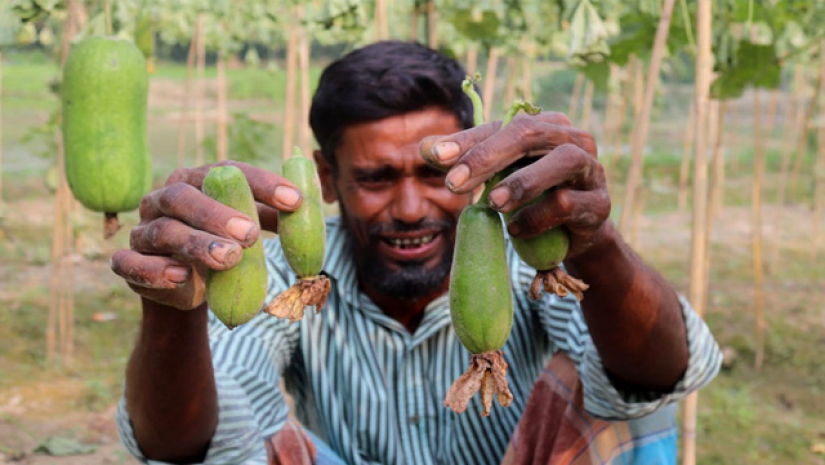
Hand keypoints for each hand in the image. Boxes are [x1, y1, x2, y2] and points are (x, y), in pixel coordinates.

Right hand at [110, 161, 301, 309]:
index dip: (262, 184)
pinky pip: (132, 263)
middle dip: (218, 214)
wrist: (181, 283)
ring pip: (164, 231)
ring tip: (228, 259)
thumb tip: (309, 211)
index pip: (228, 172)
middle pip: (184, 197)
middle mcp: (164, 199)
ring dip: (198, 245)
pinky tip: (182, 277)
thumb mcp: (247, 229)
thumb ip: (272, 217)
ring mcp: (143, 230)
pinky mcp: (128, 263)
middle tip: (250, 235)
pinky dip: (156, 271)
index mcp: (197, 180)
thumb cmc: (220, 244)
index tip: (295, 201)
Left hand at [420, 112, 609, 257]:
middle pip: (529, 133)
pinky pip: (567, 203)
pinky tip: (516, 231)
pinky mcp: (599, 203)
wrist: (575, 235)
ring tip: (493, 204)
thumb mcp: (498, 179)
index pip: (502, 126)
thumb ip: (466, 163)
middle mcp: (572, 138)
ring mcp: (591, 168)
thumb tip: (424, 148)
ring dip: (522, 182)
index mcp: (545, 126)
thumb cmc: (533, 199)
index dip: (467, 140)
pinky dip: (537, 218)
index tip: (434, 156)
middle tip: (454, 183)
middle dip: (488, 157)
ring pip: (561, 161)